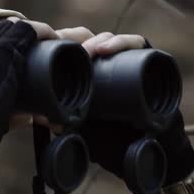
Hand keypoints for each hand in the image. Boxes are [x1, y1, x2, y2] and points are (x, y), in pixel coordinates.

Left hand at [61, 29, 193, 185]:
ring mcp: (134, 62)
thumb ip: (66, 125)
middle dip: (77, 39)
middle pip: (93, 40)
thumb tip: (39, 117)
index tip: (47, 47)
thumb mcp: (85, 132)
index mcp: (95, 76)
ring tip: (86, 51)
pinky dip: (124, 42)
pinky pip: (140, 44)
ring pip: (113, 40)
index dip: (63, 43)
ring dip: (98, 40)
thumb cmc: (118, 142)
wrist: (155, 154)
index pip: (77, 49)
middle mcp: (113, 65)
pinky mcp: (154, 63)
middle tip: (64, 45)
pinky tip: (106, 48)